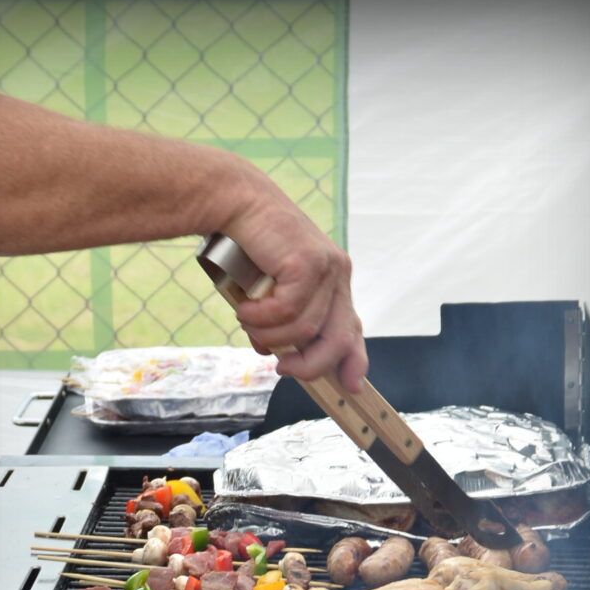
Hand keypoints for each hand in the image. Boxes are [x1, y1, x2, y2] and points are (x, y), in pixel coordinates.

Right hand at [224, 190, 367, 392]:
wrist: (234, 203)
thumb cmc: (246, 247)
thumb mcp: (268, 292)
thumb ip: (281, 322)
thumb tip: (277, 355)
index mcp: (333, 281)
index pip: (352, 327)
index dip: (354, 359)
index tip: (353, 386)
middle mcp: (337, 273)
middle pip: (338, 337)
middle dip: (311, 364)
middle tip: (282, 368)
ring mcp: (327, 267)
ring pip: (305, 328)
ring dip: (271, 336)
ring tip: (247, 321)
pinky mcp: (309, 262)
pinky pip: (288, 310)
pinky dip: (262, 317)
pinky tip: (246, 308)